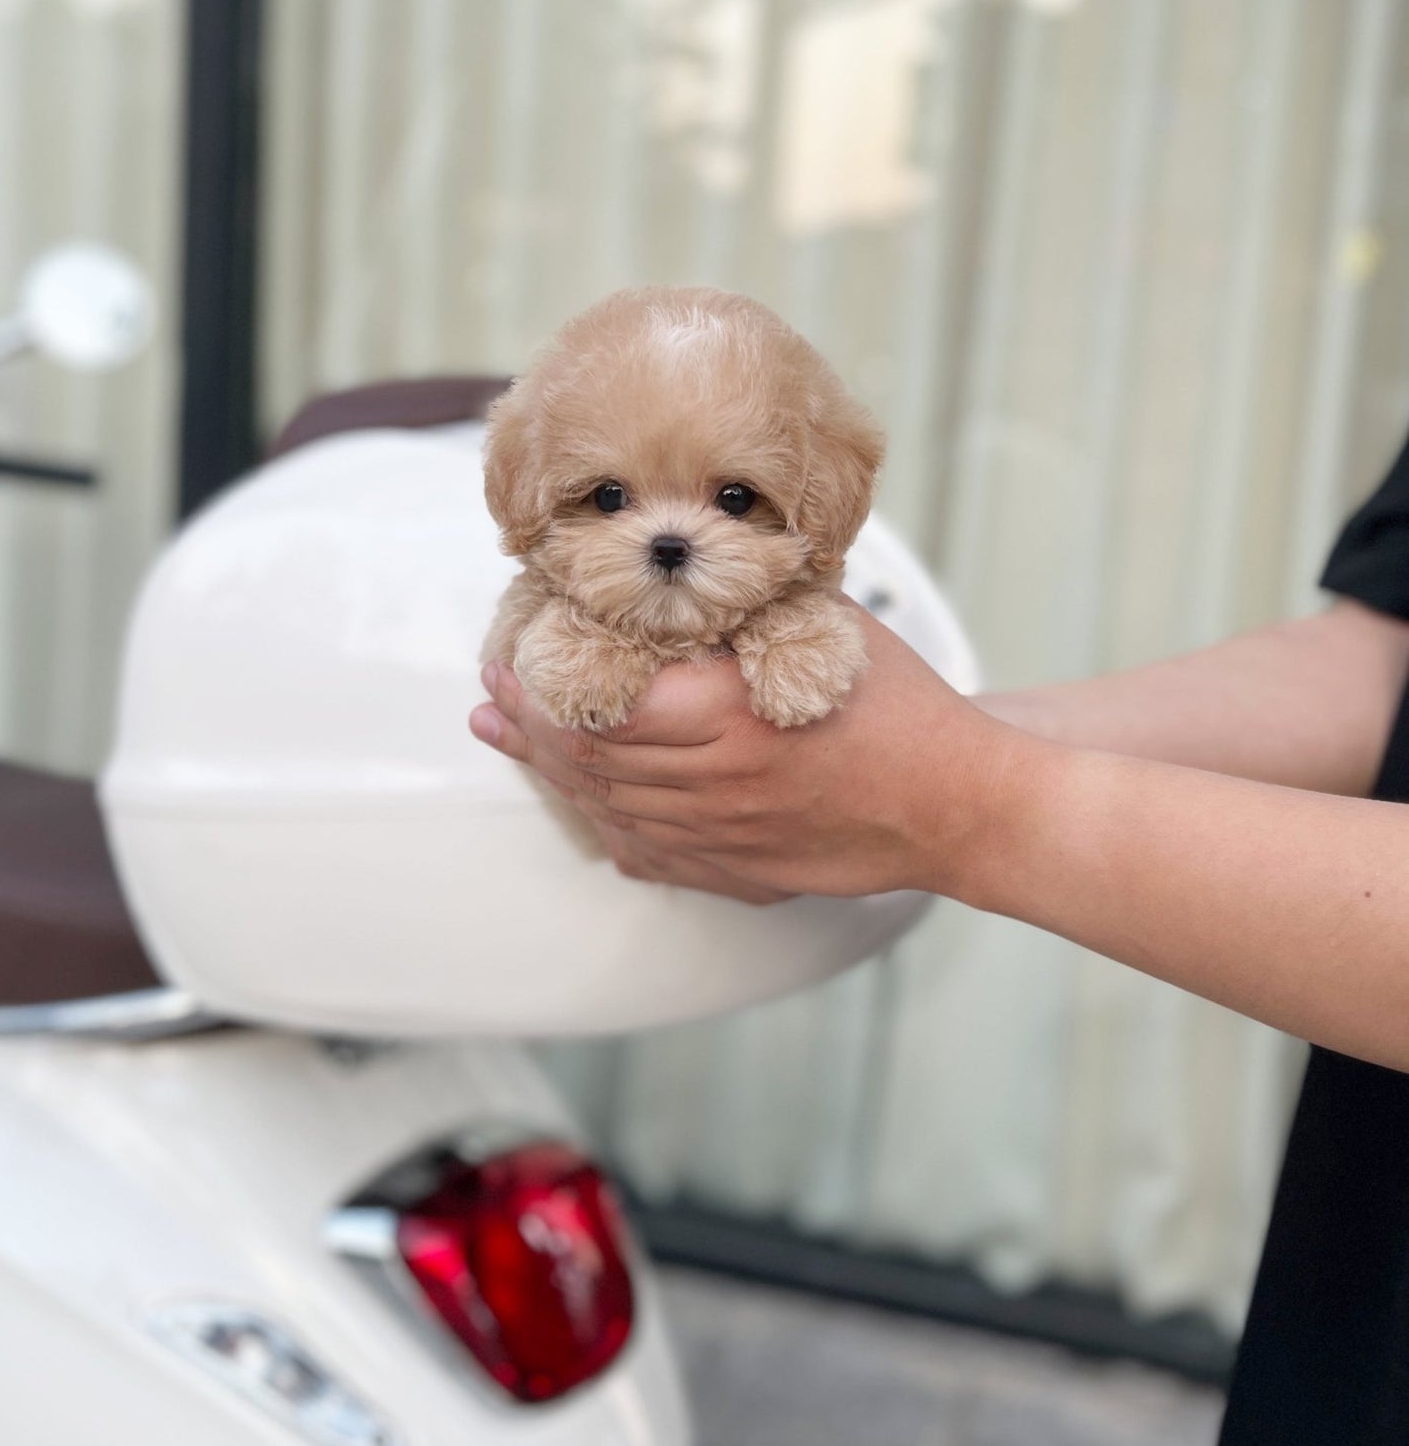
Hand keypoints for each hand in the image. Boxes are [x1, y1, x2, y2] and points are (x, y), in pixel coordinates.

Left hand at [468, 605, 1027, 903]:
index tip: (504, 661)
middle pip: (588, 761)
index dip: (537, 687)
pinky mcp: (736, 873)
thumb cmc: (896, 703)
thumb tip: (673, 572)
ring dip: (552, 774)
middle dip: (526, 728)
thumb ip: (743, 607)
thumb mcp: (818, 628)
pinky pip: (648, 853)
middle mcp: (711, 783)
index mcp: (722, 714)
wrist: (956, 803)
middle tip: (489, 699)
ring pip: (609, 810)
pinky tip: (583, 802)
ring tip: (511, 741)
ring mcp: (721, 838)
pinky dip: (605, 824)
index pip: (596, 706)